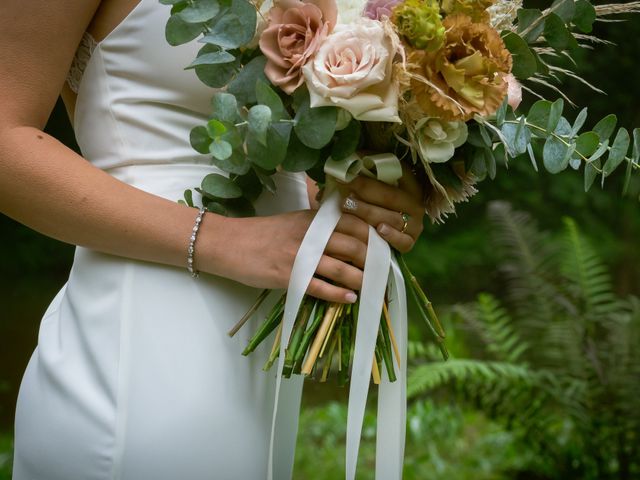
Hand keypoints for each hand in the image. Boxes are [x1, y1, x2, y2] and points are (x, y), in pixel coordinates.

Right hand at [206, 210, 369, 303]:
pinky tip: (350, 299)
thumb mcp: (295, 222)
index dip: (374, 237)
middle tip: (383, 273)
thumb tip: (349, 240)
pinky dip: (338, 295)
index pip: (355, 223)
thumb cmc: (263, 234)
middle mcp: (311, 234)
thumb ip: (320, 227)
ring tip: (371, 288)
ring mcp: (300, 255)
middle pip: (354, 246)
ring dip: (361, 279)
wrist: (228, 244)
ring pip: (342, 268)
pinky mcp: (289, 276)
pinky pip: (320, 287)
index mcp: (314, 218)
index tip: (385, 249)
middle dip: (373, 262)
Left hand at [339, 166, 424, 252]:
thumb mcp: (374, 189)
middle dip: (366, 189)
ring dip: (368, 211)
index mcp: (410, 185)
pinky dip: (391, 235)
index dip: (377, 165)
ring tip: (348, 206)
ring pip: (392, 218)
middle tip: (345, 184)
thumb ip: (365, 177)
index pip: (398, 170)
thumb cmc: (375, 206)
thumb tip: (343, 163)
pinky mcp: (410, 241)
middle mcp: (415, 203)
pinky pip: (402, 240)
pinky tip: (379, 230)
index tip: (355, 160)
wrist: (386, 237)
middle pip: (391, 195)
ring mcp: (414, 224)